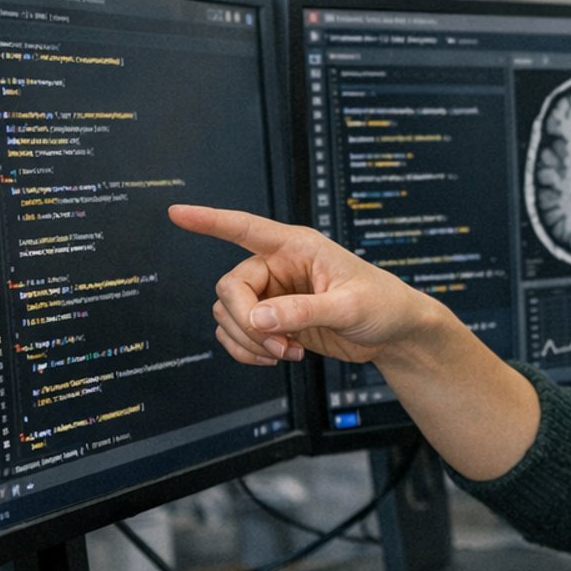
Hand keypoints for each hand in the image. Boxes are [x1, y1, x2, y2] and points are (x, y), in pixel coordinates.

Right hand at [168, 204, 443, 365]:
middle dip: (246, 322)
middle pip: (229, 288)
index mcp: (297, 247)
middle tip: (279, 345)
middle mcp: (279, 266)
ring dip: (249, 341)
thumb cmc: (382, 305)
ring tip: (288, 353)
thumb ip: (303, 311)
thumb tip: (257, 319)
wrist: (394, 334)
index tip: (176, 213)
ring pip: (229, 314)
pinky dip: (248, 350)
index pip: (245, 227)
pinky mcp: (274, 320)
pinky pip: (237, 334)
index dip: (209, 221)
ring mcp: (273, 295)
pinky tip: (280, 357)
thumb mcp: (348, 306)